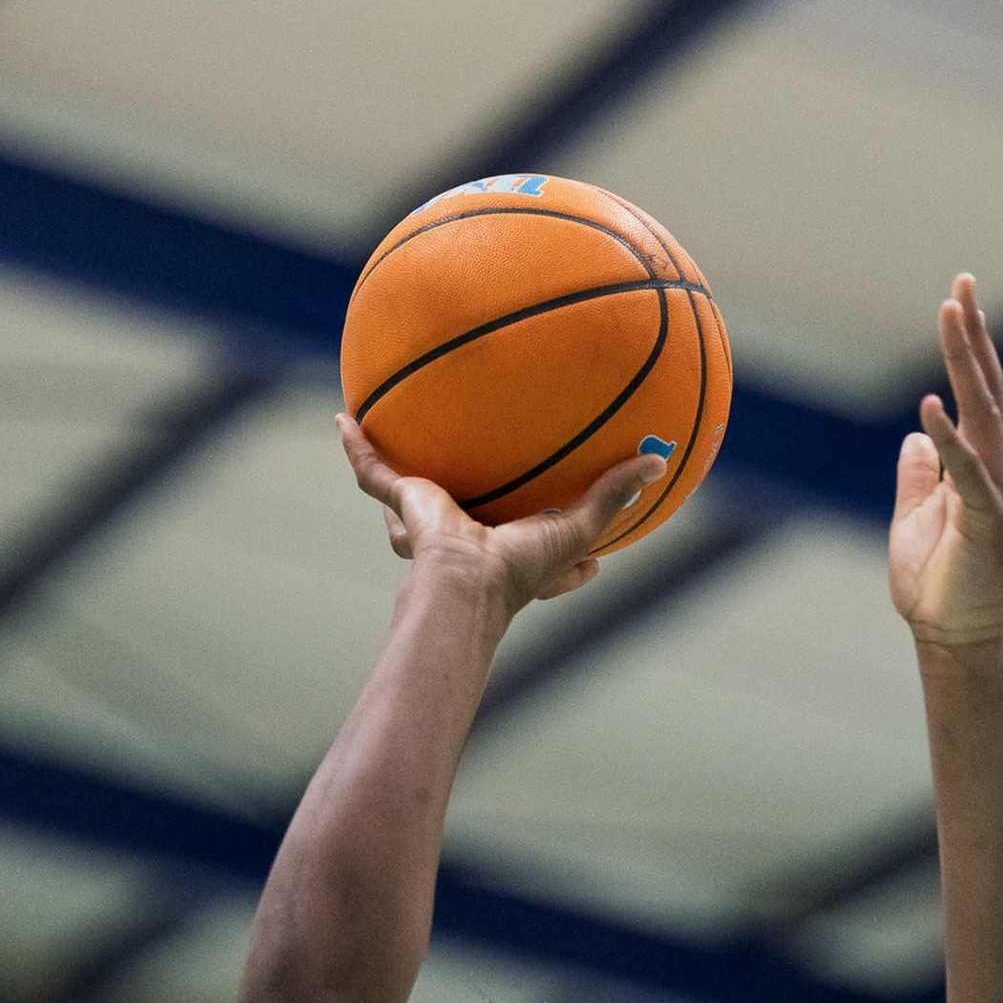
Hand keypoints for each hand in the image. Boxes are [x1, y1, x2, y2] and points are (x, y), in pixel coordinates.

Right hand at [336, 413, 665, 614]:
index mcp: (513, 558)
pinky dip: (358, 447)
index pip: (543, 563)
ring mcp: (430, 525)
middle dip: (473, 505)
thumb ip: (614, 494)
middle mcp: (468, 539)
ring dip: (402, 481)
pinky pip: (374, 471)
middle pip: (470, 518)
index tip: (596, 562)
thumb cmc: (520, 569)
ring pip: (411, 498)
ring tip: (400, 442)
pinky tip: (345, 418)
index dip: (568, 564)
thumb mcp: (578, 528)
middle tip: (493, 481)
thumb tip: (658, 462)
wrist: (461, 584)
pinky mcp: (405, 504)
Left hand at [889, 274, 1002, 650]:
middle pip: (988, 390)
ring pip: (984, 415)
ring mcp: (998, 493)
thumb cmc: (941, 587)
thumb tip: (917, 436)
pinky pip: (966, 473)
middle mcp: (999, 470)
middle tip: (962, 283)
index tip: (960, 300)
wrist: (960, 642)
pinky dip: (949, 439)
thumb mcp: (917, 518)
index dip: (969, 348)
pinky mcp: (988, 522)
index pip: (978, 396)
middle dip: (974, 336)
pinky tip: (930, 404)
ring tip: (955, 314)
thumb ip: (921, 475)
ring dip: (968, 364)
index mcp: (984, 468)